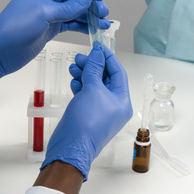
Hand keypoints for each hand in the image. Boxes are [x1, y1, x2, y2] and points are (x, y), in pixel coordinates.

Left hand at [0, 0, 109, 78]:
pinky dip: (82, 26)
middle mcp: (46, 0)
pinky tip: (93, 30)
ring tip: (104, 23)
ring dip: (89, 17)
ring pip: (74, 12)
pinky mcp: (49, 28)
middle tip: (104, 13)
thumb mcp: (45, 13)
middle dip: (91, 4)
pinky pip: (70, 24)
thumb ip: (69, 6)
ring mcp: (49, 15)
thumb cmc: (17, 27)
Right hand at [41, 45, 132, 180]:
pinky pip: (87, 95)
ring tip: (73, 67)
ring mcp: (101, 110)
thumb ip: (94, 69)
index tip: (98, 46)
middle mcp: (114, 106)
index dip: (108, 58)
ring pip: (94, 86)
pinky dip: (80, 86)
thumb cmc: (86, 122)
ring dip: (84, 74)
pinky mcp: (88, 114)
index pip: (118, 72)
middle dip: (92, 66)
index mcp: (122, 101)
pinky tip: (73, 81)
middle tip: (80, 57)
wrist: (71, 146)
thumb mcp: (92, 89)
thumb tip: (97, 54)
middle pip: (105, 78)